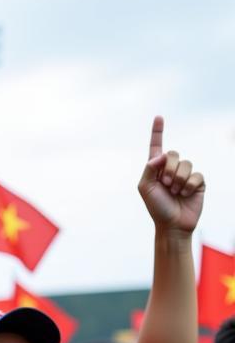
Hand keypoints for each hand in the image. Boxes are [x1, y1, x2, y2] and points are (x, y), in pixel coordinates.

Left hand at [138, 117, 204, 233]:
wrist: (172, 224)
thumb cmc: (157, 207)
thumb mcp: (145, 188)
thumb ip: (149, 168)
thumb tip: (162, 154)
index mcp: (156, 169)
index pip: (157, 146)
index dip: (157, 132)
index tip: (159, 117)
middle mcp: (171, 169)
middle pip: (174, 154)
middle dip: (168, 170)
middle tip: (166, 185)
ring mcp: (185, 174)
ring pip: (186, 164)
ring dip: (178, 179)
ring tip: (175, 192)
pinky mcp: (198, 182)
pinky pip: (196, 175)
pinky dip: (189, 185)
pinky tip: (186, 194)